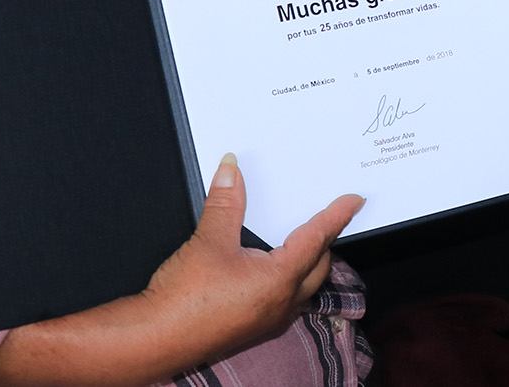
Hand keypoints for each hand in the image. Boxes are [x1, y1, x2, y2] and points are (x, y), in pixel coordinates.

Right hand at [137, 155, 361, 364]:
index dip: (336, 217)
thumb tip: (232, 168)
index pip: (317, 240)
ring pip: (302, 287)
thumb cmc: (185, 298)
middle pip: (318, 268)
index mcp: (280, 281)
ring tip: (305, 238)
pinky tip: (270, 268)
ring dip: (308, 263)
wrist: (154, 339)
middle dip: (326, 242)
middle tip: (331, 218)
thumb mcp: (209, 240)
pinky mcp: (251, 326)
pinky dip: (287, 277)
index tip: (354, 201)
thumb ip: (225, 202)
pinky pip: (283, 299)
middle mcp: (281, 304)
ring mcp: (267, 319)